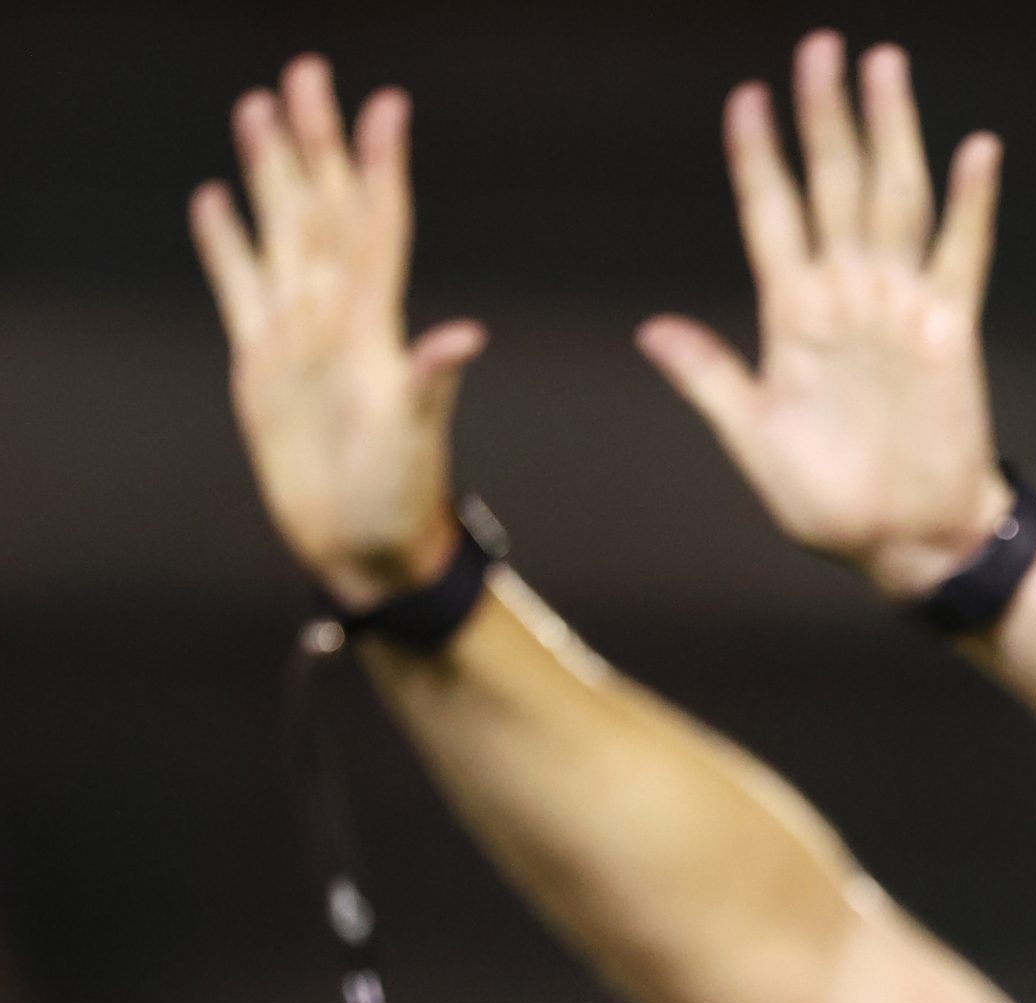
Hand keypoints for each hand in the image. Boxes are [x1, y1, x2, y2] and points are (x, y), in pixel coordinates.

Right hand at [191, 56, 483, 610]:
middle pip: (322, 207)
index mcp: (375, 325)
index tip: (388, 105)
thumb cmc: (400, 497)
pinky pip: (239, 286)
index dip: (380, 166)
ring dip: (272, 171)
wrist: (364, 545)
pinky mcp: (261, 362)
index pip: (378, 225)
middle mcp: (337, 316)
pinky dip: (228, 244)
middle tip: (307, 71)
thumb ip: (432, 382)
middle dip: (316, 141)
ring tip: (258, 107)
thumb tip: (466, 338)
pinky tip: (217, 199)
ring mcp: (298, 334)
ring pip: (281, 232)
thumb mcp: (416, 437)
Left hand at [636, 34, 1010, 599]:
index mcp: (791, 318)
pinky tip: (974, 152)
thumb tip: (650, 329)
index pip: (771, 216)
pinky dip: (969, 206)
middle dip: (826, 117)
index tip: (746, 100)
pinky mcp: (949, 330)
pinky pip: (960, 255)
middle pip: (833, 185)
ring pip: (892, 199)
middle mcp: (846, 297)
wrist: (907, 543)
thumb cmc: (830, 504)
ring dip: (888, 134)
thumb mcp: (755, 441)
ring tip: (883, 69)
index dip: (759, 159)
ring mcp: (898, 307)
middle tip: (823, 47)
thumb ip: (711, 379)